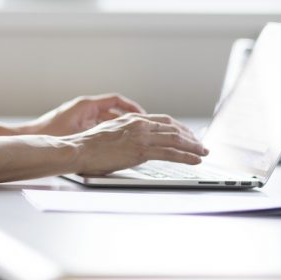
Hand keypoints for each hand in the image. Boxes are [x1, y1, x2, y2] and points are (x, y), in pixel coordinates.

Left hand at [28, 94, 144, 135]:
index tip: (143, 116)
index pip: (115, 100)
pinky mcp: (77, 126)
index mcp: (86, 105)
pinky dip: (107, 133)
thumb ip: (98, 134)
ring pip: (105, 120)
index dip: (131, 107)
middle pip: (112, 111)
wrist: (31, 136)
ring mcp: (81, 117)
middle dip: (127, 119)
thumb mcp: (78, 133)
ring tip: (132, 137)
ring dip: (118, 127)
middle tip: (142, 129)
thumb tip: (118, 137)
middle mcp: (84, 108)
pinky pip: (97, 127)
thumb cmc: (50, 133)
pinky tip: (114, 144)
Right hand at [69, 113, 207, 175]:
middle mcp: (139, 124)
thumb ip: (124, 134)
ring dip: (193, 147)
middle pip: (173, 128)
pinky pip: (170, 153)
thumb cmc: (87, 145)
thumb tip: (131, 143)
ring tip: (203, 153)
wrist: (77, 149)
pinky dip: (186, 156)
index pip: (163, 121)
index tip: (187, 134)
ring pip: (175, 139)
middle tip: (200, 144)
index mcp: (131, 119)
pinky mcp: (140, 151)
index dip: (179, 128)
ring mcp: (140, 137)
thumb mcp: (108, 132)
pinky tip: (195, 160)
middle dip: (190, 137)